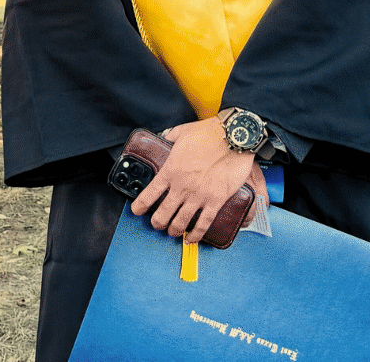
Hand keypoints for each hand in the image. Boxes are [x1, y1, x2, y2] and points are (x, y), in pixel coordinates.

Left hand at [131, 118, 266, 243]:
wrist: (232, 137)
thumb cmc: (209, 132)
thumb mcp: (182, 131)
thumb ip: (170, 137)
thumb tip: (163, 137)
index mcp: (171, 170)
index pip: (149, 194)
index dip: (140, 206)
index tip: (137, 211)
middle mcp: (182, 187)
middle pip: (162, 214)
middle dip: (157, 222)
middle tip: (157, 223)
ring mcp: (199, 196)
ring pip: (180, 223)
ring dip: (174, 230)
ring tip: (173, 231)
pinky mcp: (216, 200)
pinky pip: (204, 223)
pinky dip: (196, 234)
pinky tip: (192, 238)